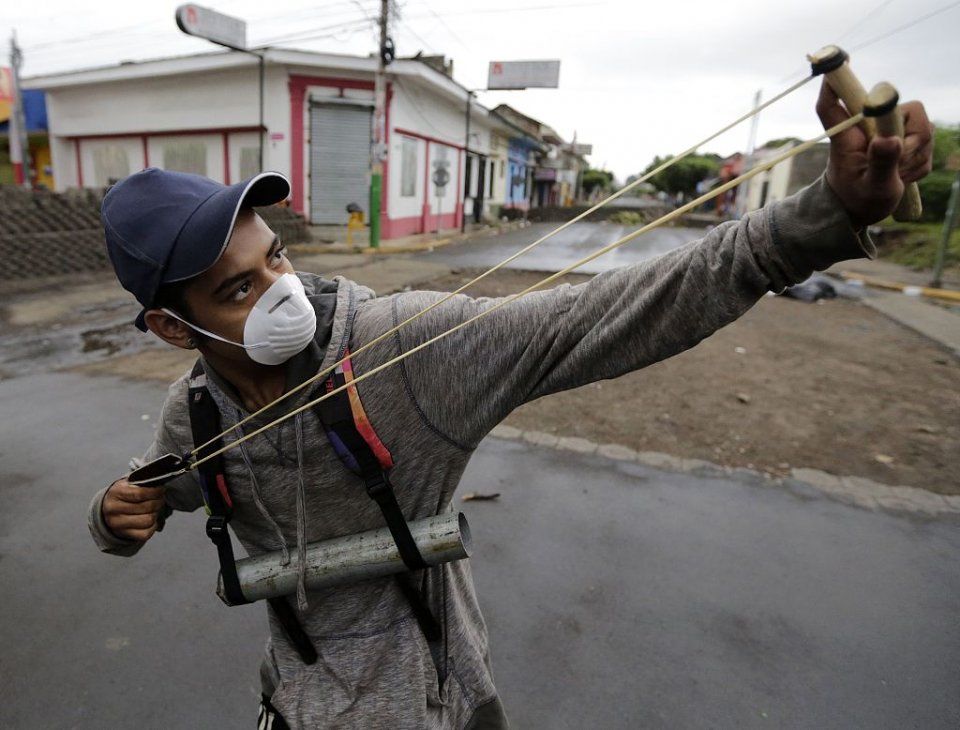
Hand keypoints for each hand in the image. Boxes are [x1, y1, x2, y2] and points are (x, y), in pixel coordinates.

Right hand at [102, 479, 165, 541]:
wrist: (108, 510)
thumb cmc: (124, 494)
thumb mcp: (129, 483)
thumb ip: (142, 482)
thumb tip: (159, 482)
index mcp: (115, 493)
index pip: (140, 493)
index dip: (155, 492)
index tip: (161, 490)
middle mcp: (113, 509)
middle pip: (147, 507)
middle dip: (159, 502)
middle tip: (161, 499)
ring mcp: (117, 524)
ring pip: (148, 521)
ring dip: (156, 514)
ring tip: (156, 508)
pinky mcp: (124, 534)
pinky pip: (146, 533)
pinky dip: (153, 526)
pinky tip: (152, 519)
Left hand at [817, 79, 933, 226]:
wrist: (861, 208)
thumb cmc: (857, 200)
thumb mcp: (873, 188)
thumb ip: (882, 164)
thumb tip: (890, 140)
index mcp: (848, 137)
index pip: (834, 105)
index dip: (835, 82)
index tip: (839, 61)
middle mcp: (868, 126)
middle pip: (901, 107)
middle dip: (911, 137)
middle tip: (899, 163)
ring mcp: (887, 130)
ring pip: (921, 125)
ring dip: (915, 154)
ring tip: (897, 173)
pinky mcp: (903, 138)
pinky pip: (926, 141)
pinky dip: (919, 161)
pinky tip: (903, 174)